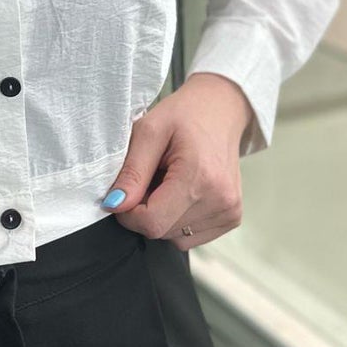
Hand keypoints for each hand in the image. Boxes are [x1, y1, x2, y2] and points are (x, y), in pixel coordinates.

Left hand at [100, 74, 251, 248]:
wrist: (220, 110)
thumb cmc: (184, 115)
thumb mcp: (149, 131)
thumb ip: (132, 172)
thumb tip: (114, 205)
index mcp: (200, 177)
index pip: (152, 222)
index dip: (128, 212)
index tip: (126, 190)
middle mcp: (221, 200)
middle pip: (161, 231)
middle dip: (145, 210)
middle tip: (151, 176)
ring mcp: (229, 211)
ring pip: (174, 237)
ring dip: (162, 215)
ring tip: (169, 180)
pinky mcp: (232, 217)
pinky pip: (190, 237)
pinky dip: (178, 220)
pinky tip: (183, 192)